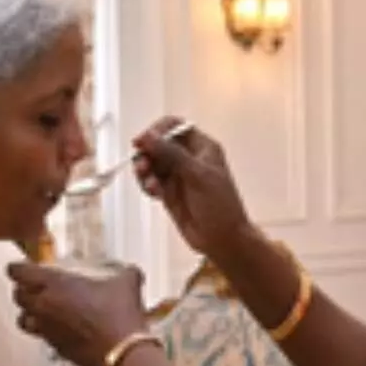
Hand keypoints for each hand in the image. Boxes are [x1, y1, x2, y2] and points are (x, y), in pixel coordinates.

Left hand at [7, 262, 148, 365]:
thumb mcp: (127, 284)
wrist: (122, 351)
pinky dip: (44, 332)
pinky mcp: (56, 348)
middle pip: (17, 296)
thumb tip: (131, 272)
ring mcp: (48, 330)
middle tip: (28, 286)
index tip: (18, 267)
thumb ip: (126, 274)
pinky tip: (58, 329)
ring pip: (23, 320)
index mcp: (56, 284)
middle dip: (21, 290)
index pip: (20, 273)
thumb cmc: (118, 316)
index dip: (16, 268)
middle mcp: (45, 306)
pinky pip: (41, 337)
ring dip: (27, 313)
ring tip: (36, 310)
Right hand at [133, 117, 253, 259]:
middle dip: (147, 153)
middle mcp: (188, 158)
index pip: (174, 126)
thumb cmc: (221, 207)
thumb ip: (171, 154)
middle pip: (158, 144)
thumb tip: (147, 136)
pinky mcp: (169, 192)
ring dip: (145, 170)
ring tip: (149, 183)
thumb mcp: (196, 175)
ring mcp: (178, 176)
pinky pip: (151, 181)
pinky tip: (153, 193)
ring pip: (151, 163)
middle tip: (142, 166)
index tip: (142, 141)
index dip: (157, 131)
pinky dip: (147, 185)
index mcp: (202, 147)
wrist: (222, 239)